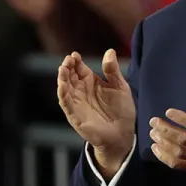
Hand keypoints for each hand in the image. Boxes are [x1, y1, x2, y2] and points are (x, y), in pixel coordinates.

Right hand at [57, 49, 135, 173]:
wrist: (123, 134)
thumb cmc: (121, 110)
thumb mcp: (120, 86)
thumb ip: (112, 70)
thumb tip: (110, 51)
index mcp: (91, 82)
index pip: (79, 68)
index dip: (76, 61)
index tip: (75, 55)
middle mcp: (81, 91)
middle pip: (70, 76)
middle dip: (67, 67)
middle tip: (68, 60)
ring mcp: (77, 103)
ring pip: (65, 88)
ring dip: (62, 78)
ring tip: (63, 68)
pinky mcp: (75, 116)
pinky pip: (66, 104)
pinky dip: (63, 95)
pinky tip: (62, 86)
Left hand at [149, 87, 185, 181]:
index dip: (179, 118)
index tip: (168, 112)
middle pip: (181, 138)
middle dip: (165, 129)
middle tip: (153, 122)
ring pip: (177, 151)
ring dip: (163, 142)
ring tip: (152, 134)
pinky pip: (177, 164)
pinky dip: (164, 158)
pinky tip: (156, 149)